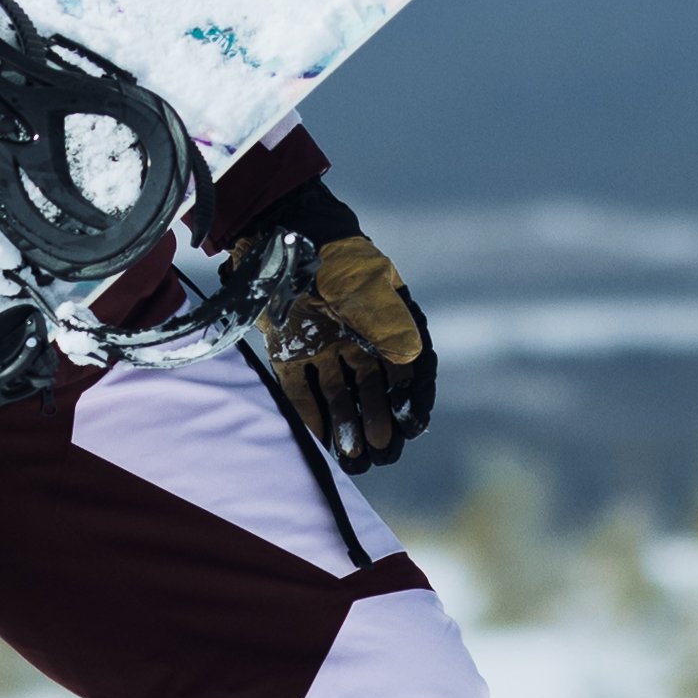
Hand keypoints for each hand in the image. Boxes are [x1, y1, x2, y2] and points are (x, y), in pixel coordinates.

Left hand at [236, 211, 438, 474]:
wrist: (284, 238)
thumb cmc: (335, 259)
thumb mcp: (369, 288)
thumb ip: (387, 324)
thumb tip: (411, 363)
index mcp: (386, 321)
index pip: (408, 368)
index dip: (412, 399)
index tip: (412, 424)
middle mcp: (358, 339)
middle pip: (374, 390)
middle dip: (379, 422)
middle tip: (383, 452)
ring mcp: (324, 347)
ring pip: (340, 395)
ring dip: (348, 425)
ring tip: (355, 459)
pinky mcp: (291, 353)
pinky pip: (303, 390)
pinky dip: (312, 415)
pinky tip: (323, 441)